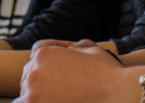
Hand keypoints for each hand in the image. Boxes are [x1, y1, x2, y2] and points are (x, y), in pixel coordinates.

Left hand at [15, 40, 133, 102]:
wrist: (119, 93)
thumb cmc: (108, 73)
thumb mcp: (90, 49)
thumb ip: (74, 47)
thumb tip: (71, 48)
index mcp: (44, 53)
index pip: (35, 56)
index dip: (47, 63)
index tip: (58, 74)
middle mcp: (34, 71)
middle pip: (29, 76)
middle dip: (41, 81)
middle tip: (58, 89)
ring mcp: (33, 91)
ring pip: (26, 95)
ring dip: (36, 96)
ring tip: (57, 98)